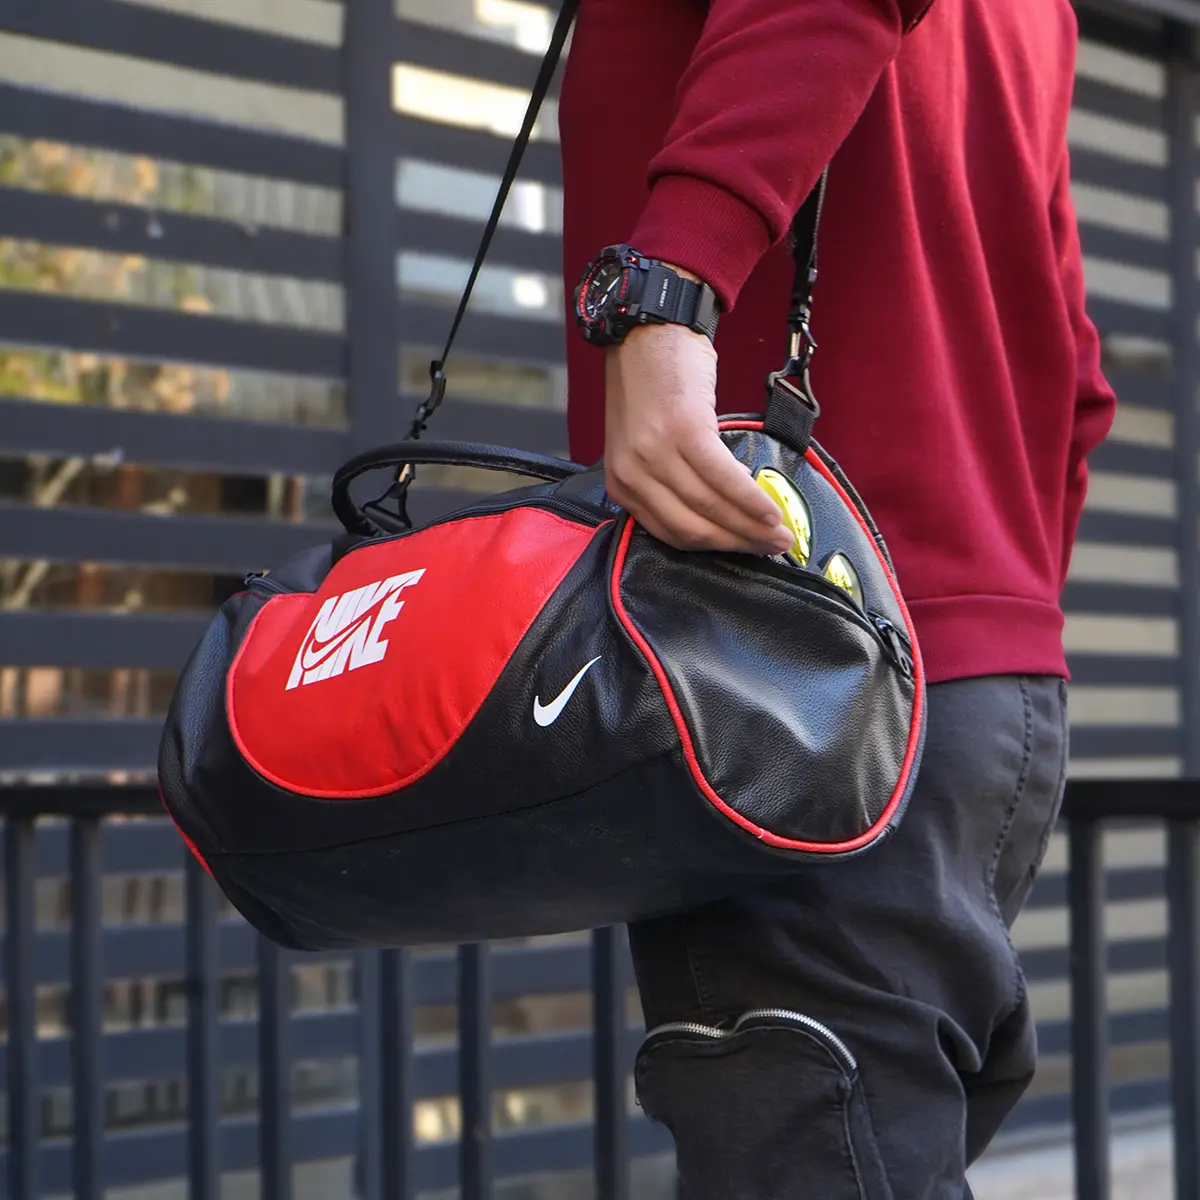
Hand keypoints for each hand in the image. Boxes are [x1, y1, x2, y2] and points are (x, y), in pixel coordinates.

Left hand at [603, 322, 793, 554]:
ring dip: (752, 527)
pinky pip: (723, 478)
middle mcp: (633, 474)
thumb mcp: (642, 444)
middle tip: (774, 548)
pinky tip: (771, 509)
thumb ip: (664, 482)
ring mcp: (656, 454)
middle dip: (739, 545)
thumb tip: (716, 516)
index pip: (671, 534)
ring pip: (709, 508)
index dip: (716, 548)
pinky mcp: (683, 430)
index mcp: (621, 484)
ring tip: (781, 533)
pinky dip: (751, 499)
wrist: (648, 330)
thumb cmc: (650, 385)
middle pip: (693, 528)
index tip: (747, 551)